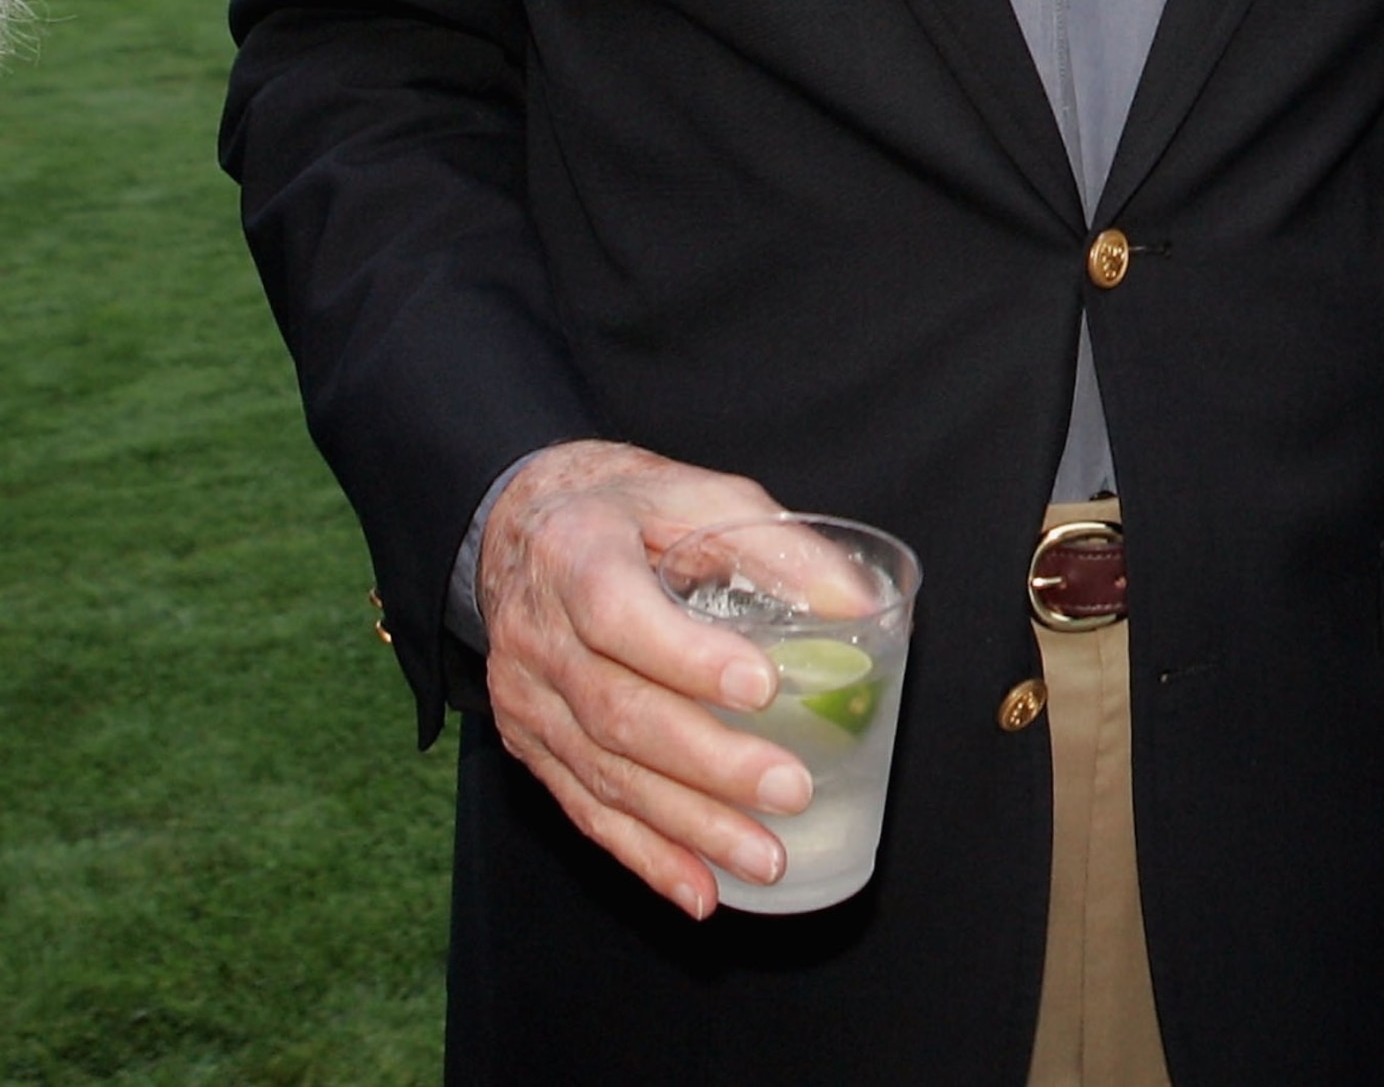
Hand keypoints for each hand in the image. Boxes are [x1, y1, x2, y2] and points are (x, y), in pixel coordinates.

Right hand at [476, 441, 792, 918]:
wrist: (520, 524)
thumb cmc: (627, 506)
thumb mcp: (697, 493)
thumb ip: (777, 544)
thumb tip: (863, 603)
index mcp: (577, 556)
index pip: (620, 615)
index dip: (687, 657)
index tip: (762, 687)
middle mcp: (539, 636)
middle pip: (619, 714)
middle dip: (709, 764)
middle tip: (791, 792)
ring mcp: (528, 700)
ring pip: (605, 776)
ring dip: (688, 829)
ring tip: (765, 859)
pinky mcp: (531, 745)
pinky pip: (585, 811)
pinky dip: (644, 857)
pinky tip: (699, 890)